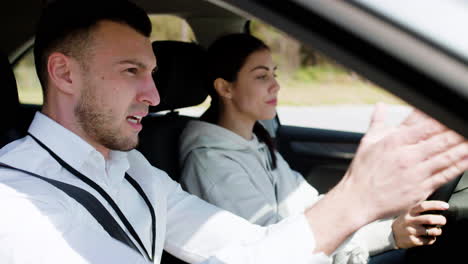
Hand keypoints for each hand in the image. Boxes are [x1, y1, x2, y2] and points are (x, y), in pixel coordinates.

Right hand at [343, 104, 467, 220]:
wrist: (358, 199)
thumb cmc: (362, 171)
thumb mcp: (367, 142)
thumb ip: (377, 122)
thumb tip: (380, 105)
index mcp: (395, 141)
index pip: (425, 124)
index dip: (442, 118)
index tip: (452, 111)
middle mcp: (407, 156)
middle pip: (440, 139)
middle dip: (457, 131)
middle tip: (466, 122)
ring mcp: (416, 173)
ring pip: (446, 156)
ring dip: (463, 146)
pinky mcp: (421, 189)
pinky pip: (445, 175)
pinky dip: (460, 166)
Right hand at [392, 200, 447, 247]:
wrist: (391, 235)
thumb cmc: (404, 222)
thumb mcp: (407, 213)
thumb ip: (419, 209)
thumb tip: (437, 206)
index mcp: (409, 212)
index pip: (423, 206)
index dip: (436, 205)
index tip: (446, 206)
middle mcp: (409, 221)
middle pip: (429, 219)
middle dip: (440, 220)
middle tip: (443, 220)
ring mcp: (411, 231)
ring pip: (431, 231)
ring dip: (437, 231)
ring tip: (437, 230)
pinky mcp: (412, 241)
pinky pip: (428, 240)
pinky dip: (432, 239)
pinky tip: (429, 237)